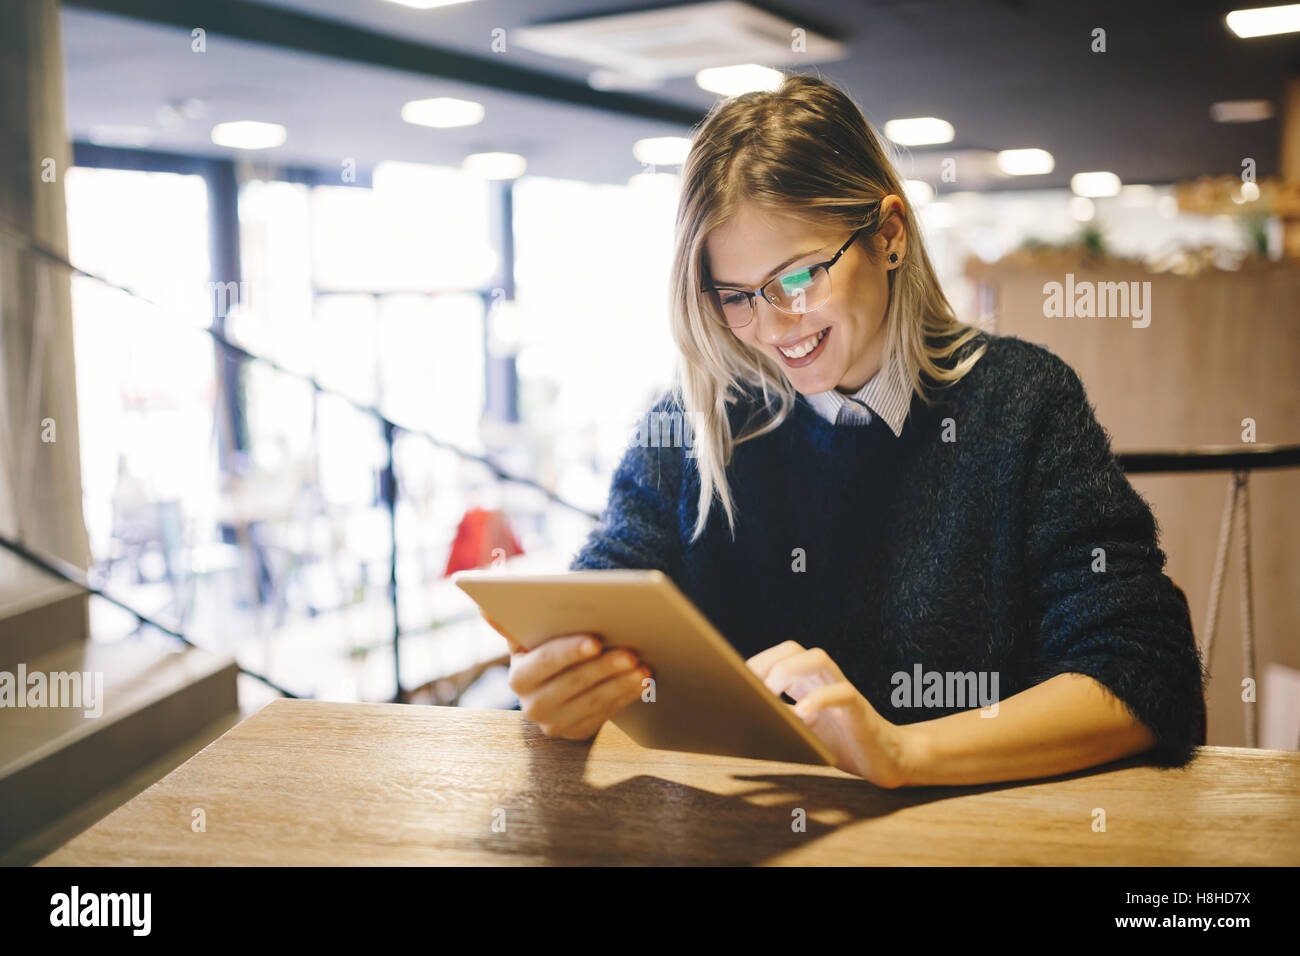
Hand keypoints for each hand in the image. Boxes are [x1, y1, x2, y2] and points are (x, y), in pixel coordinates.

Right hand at [482, 612, 651, 740]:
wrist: (559, 683)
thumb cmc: (546, 648)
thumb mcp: (528, 636)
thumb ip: (511, 623)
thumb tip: (483, 609)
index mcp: (518, 676)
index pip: (544, 662)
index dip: (569, 652)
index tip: (595, 640)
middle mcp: (532, 705)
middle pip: (573, 683)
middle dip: (603, 667)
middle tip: (631, 652)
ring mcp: (555, 724)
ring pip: (593, 701)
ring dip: (620, 684)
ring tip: (643, 666)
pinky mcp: (578, 734)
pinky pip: (606, 715)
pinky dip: (626, 697)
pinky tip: (643, 682)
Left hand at [746, 640, 910, 787]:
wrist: (884, 760)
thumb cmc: (840, 744)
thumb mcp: (802, 731)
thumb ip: (779, 720)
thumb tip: (742, 720)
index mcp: (807, 682)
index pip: (780, 655)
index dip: (758, 663)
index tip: (739, 684)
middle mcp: (823, 679)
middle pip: (794, 649)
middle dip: (769, 662)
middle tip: (753, 688)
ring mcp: (842, 690)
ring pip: (819, 658)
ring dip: (789, 670)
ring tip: (773, 693)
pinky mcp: (859, 709)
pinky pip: (842, 692)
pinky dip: (818, 700)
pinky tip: (802, 715)